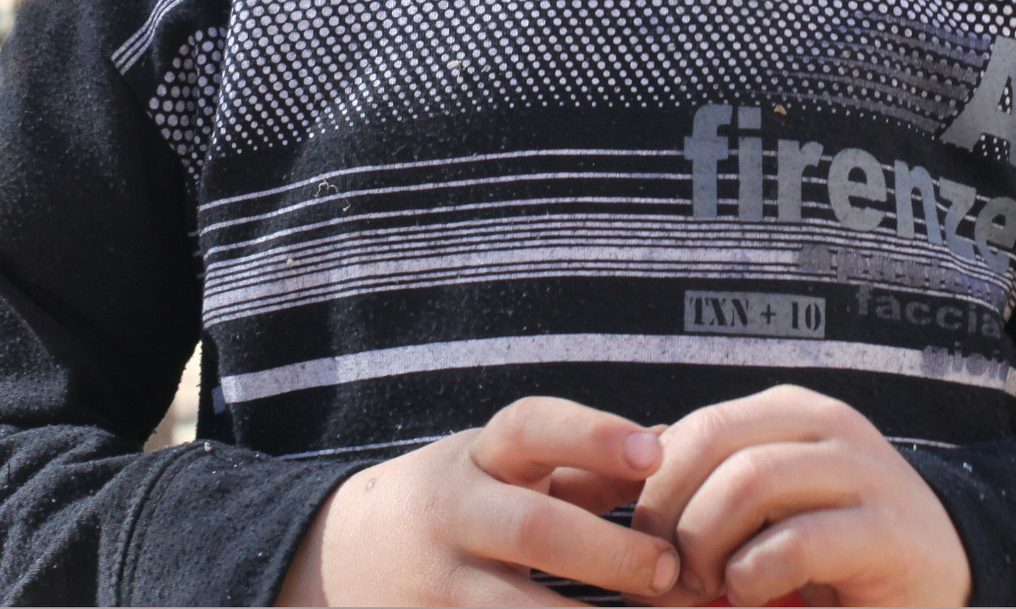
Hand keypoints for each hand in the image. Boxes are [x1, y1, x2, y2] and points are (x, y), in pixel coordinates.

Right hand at [275, 396, 684, 605]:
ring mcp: (437, 589)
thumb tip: (672, 448)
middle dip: (609, 553)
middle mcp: (452, 517)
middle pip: (534, 530)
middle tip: (669, 570)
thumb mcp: (504, 468)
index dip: (593, 435)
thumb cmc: (461, 504)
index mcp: (476, 458)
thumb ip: (581, 465)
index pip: (531, 427)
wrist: (344, 561)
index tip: (656, 454)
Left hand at [630, 385, 969, 607]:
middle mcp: (824, 425)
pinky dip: (754, 574)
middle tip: (667, 575)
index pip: (694, 428)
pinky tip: (750, 594)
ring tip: (709, 588)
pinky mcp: (886, 532)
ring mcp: (861, 472)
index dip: (650, 488)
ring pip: (748, 480)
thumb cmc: (834, 549)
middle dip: (671, 514)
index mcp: (787, 413)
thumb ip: (705, 488)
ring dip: (707, 544)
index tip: (636, 545)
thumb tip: (610, 481)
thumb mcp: (766, 508)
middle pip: (712, 442)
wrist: (942, 576)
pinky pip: (797, 541)